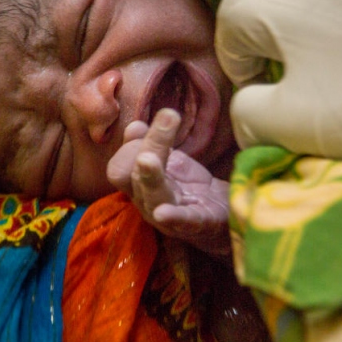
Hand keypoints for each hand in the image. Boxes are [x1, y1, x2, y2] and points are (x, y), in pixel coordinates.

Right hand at [108, 109, 231, 257]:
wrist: (222, 212)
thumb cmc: (187, 185)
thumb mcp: (167, 160)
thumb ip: (148, 143)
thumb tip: (135, 125)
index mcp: (138, 187)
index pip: (119, 168)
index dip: (128, 148)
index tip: (141, 127)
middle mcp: (148, 203)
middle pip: (135, 176)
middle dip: (148, 147)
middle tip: (168, 116)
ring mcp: (170, 219)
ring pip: (154, 196)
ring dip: (150, 177)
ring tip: (147, 159)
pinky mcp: (199, 225)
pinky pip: (183, 222)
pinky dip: (173, 217)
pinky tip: (164, 213)